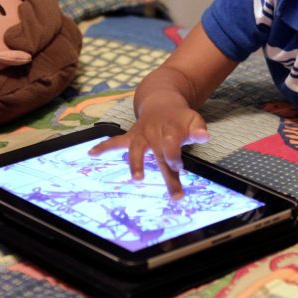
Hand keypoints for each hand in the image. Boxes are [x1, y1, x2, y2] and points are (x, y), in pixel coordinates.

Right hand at [89, 93, 209, 199]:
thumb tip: (205, 136)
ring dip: (135, 164)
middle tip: (176, 195)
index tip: (179, 167)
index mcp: (171, 131)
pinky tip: (92, 153)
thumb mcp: (193, 120)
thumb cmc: (180, 118)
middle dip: (168, 177)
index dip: (175, 157)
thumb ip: (198, 129)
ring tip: (136, 178)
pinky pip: (116, 141)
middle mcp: (155, 134)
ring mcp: (142, 136)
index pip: (172, 146)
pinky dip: (103, 146)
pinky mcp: (131, 137)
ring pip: (136, 150)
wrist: (163, 102)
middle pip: (161, 156)